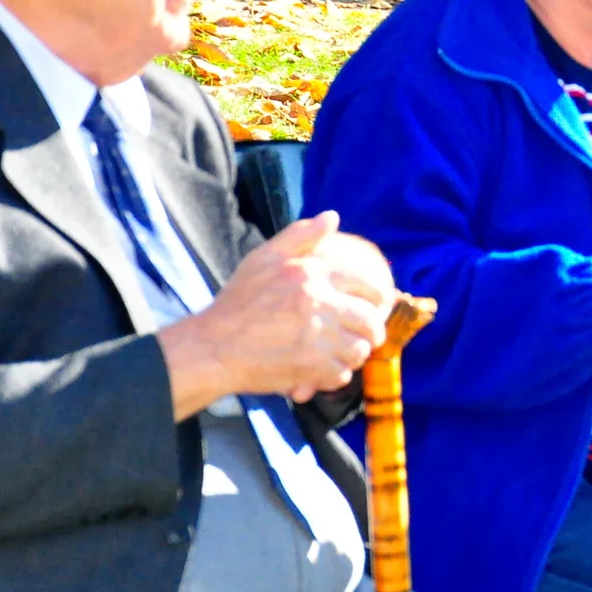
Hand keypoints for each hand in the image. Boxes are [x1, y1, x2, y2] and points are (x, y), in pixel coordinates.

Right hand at [160, 213, 394, 418]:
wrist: (212, 348)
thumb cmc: (236, 303)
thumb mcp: (263, 258)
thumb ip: (300, 235)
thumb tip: (332, 217)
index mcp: (311, 273)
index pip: (368, 283)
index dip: (378, 296)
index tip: (377, 304)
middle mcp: (319, 302)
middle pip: (370, 320)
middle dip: (372, 330)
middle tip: (365, 334)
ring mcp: (317, 337)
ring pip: (359, 350)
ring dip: (354, 353)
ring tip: (343, 352)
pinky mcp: (311, 367)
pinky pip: (341, 374)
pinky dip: (335, 375)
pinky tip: (323, 369)